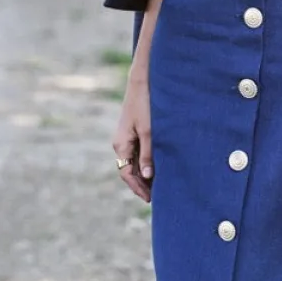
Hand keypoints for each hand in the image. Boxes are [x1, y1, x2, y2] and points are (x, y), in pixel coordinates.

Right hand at [113, 76, 152, 202]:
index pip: (127, 174)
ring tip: (160, 185)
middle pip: (130, 170)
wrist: (142, 82)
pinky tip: (159, 168)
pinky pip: (138, 153)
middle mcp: (121, 144)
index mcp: (121, 145)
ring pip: (135, 163)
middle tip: (158, 197)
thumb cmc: (145, 105)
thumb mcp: (149, 131)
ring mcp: (127, 138)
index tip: (150, 199)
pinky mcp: (134, 132)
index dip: (138, 188)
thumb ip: (148, 154)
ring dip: (145, 174)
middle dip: (142, 184)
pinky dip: (147, 163)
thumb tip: (148, 175)